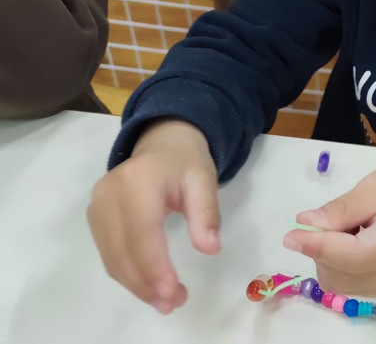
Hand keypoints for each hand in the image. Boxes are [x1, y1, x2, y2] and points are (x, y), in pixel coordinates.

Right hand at [87, 120, 220, 314]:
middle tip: (173, 303)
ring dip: (136, 285)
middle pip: (121, 250)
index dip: (154, 266)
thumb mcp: (204, 180)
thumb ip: (207, 214)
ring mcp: (97, 207)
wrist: (161, 143)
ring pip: (112, 258)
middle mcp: (109, 194)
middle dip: (146, 283)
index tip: (171, 292)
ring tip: (165, 302)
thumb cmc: (185, 162)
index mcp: (138, 180)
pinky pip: (109, 254)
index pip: (141, 232)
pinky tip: (149, 287)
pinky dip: (128, 274)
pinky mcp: (95, 218)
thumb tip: (210, 248)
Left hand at [284, 163, 375, 296]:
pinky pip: (350, 287)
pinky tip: (350, 244)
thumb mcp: (374, 187)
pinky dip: (338, 267)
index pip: (354, 257)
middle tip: (325, 222)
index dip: (319, 248)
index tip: (291, 236)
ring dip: (328, 260)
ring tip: (344, 231)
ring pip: (342, 285)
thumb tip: (305, 225)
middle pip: (345, 275)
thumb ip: (341, 208)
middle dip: (322, 251)